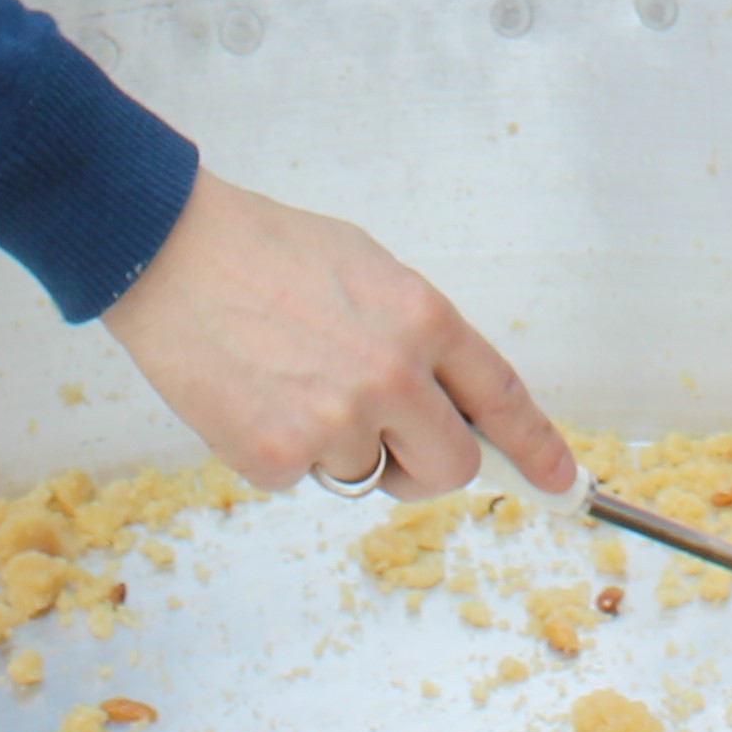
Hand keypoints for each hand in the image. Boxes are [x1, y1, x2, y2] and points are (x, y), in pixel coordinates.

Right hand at [99, 171, 575, 500]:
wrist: (171, 253)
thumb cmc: (266, 251)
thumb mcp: (370, 270)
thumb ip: (419, 336)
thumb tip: (450, 398)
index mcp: (422, 319)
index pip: (502, 397)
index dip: (536, 446)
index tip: (559, 480)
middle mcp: (391, 374)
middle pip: (450, 467)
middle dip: (425, 465)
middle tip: (386, 442)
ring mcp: (335, 421)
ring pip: (368, 475)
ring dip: (339, 449)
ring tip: (290, 382)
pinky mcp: (277, 456)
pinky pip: (302, 480)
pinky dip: (280, 452)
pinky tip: (253, 396)